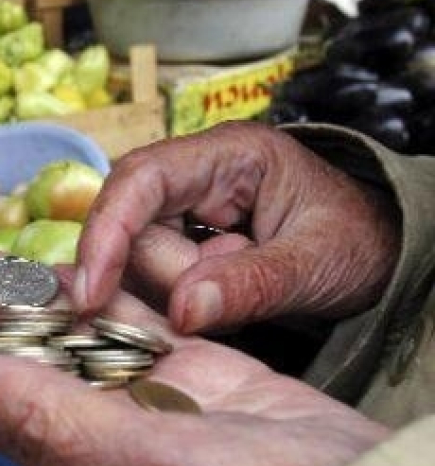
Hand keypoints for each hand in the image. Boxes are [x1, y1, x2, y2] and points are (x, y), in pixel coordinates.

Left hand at [0, 252, 389, 465]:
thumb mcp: (134, 462)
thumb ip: (43, 420)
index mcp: (71, 453)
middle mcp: (100, 426)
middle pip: (23, 355)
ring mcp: (150, 399)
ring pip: (77, 336)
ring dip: (37, 297)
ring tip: (3, 258)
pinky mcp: (197, 377)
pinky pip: (138, 326)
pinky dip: (109, 296)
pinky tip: (84, 271)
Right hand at [73, 121, 400, 333]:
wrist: (375, 254)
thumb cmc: (357, 243)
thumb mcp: (315, 264)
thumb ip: (251, 284)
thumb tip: (181, 311)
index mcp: (229, 154)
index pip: (142, 180)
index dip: (107, 231)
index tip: (90, 292)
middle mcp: (194, 174)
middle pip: (132, 229)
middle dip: (168, 277)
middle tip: (221, 302)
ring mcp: (183, 209)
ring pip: (137, 259)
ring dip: (175, 293)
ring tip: (236, 297)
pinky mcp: (180, 240)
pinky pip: (152, 276)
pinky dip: (174, 300)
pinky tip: (214, 304)